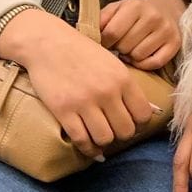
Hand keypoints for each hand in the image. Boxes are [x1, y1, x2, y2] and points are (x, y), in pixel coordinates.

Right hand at [0, 8, 153, 158]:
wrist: (48, 43)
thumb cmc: (81, 51)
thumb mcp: (111, 62)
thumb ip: (126, 86)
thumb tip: (142, 112)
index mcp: (122, 78)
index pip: (143, 114)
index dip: (139, 123)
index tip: (131, 122)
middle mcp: (107, 91)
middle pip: (126, 131)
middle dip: (121, 134)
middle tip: (113, 129)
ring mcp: (85, 102)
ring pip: (105, 139)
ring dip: (103, 141)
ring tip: (100, 134)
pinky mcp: (64, 111)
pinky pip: (82, 140)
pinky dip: (87, 148)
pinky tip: (88, 145)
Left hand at [100, 0, 186, 69]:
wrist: (165, 9)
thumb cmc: (135, 13)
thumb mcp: (117, 9)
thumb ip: (101, 19)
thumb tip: (87, 35)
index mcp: (135, 6)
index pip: (112, 33)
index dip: (105, 41)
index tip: (106, 42)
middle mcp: (153, 17)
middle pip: (125, 46)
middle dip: (119, 48)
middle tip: (122, 43)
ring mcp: (166, 31)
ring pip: (138, 56)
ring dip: (131, 56)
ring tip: (132, 47)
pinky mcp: (175, 44)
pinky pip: (154, 63)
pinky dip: (145, 63)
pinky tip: (141, 55)